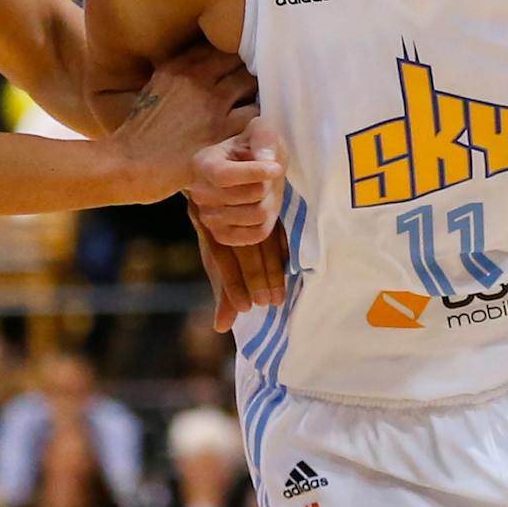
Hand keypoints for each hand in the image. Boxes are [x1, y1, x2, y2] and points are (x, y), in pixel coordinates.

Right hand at [113, 45, 257, 199]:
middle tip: (255, 83)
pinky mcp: (222, 130)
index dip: (233, 56)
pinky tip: (257, 126)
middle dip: (247, 70)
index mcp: (178, 65)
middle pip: (238, 61)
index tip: (238, 66)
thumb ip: (179, 74)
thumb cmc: (140, 133)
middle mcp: (196, 78)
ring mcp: (211, 103)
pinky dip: (259, 118)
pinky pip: (255, 114)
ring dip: (255, 92)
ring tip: (257, 102)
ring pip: (250, 83)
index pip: (219, 47)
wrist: (129, 165)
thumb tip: (203, 66)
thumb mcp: (154, 88)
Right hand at [189, 117, 284, 244]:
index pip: (224, 175)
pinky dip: (266, 222)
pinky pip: (256, 234)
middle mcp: (199, 193)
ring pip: (257, 215)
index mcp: (203, 164)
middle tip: (266, 177)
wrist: (247, 173)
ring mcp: (208, 217)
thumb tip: (267, 160)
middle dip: (266, 185)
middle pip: (247, 195)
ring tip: (262, 192)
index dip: (253, 173)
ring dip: (270, 202)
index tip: (277, 168)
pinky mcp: (222, 236)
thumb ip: (264, 140)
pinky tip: (259, 208)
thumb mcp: (260, 132)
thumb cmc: (252, 149)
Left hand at [192, 204, 287, 331]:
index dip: (233, 284)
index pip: (222, 259)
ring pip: (264, 236)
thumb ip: (225, 290)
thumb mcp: (219, 257)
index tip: (246, 307)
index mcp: (211, 229)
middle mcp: (227, 214)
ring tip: (280, 293)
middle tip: (270, 303)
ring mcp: (247, 202)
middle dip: (258, 277)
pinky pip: (280, 219)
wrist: (217, 180)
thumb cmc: (221, 229)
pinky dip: (288, 241)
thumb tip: (221, 327)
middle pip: (245, 250)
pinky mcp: (266, 194)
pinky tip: (296, 260)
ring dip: (273, 265)